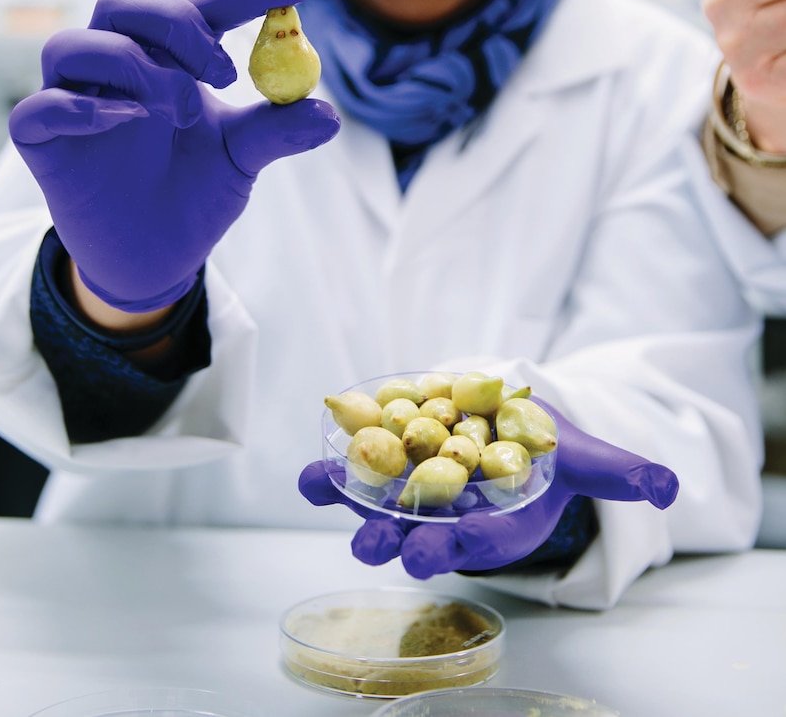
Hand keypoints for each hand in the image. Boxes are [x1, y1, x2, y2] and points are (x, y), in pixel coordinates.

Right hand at [9, 0, 339, 311]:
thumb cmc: (193, 194)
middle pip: (121, 4)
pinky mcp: (41, 144)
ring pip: (72, 45)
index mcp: (165, 58)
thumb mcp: (242, 159)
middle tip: (224, 71)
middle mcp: (114, 67)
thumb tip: (329, 113)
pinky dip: (81, 109)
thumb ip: (277, 130)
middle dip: (176, 25)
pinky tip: (130, 123)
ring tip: (182, 110)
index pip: (200, 8)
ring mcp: (72, 100)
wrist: (153, 259)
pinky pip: (36, 111)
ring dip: (134, 66)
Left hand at [299, 401, 677, 578]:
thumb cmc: (542, 454)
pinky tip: (311, 473)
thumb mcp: (581, 458)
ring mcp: (409, 499)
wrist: (502, 431)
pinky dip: (330, 479)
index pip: (476, 542)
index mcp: (495, 525)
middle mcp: (447, 519)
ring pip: (377, 512)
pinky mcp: (384, 471)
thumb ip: (619, 473)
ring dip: (350, 507)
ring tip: (321, 489)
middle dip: (397, 542)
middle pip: (418, 536)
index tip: (444, 548)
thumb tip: (668, 485)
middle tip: (379, 543)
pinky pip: (353, 480)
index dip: (460, 545)